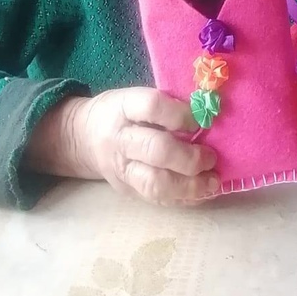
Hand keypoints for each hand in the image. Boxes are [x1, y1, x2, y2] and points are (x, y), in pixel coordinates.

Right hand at [26, 87, 218, 203]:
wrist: (83, 138)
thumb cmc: (121, 112)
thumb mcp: (135, 96)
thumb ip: (166, 104)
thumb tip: (207, 114)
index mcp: (123, 107)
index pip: (152, 107)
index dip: (180, 114)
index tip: (201, 119)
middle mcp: (121, 139)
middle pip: (156, 150)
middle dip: (189, 157)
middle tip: (211, 157)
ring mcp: (123, 169)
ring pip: (156, 183)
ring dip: (190, 186)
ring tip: (212, 181)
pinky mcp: (127, 190)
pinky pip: (157, 199)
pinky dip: (183, 199)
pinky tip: (202, 193)